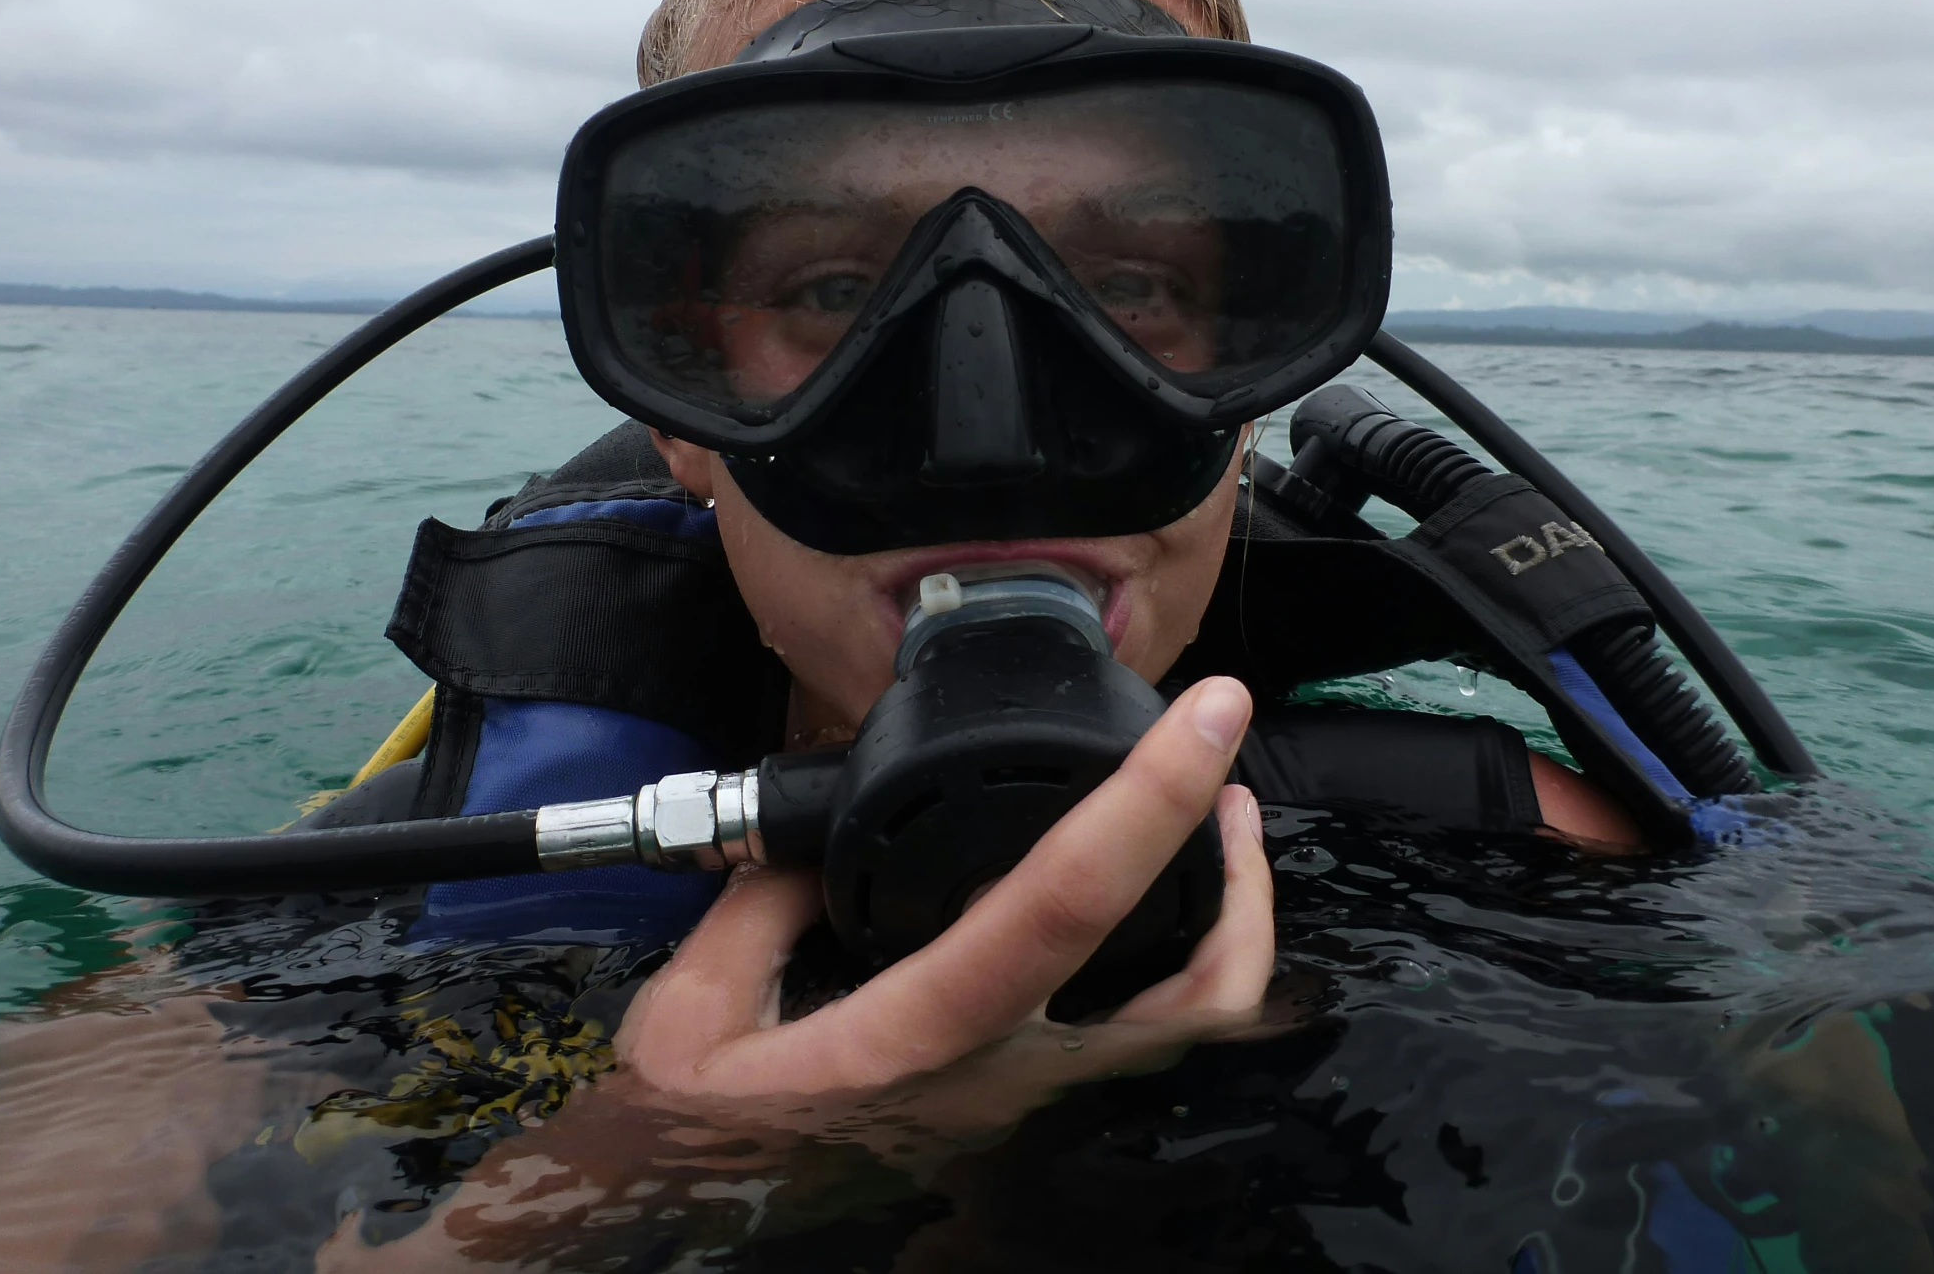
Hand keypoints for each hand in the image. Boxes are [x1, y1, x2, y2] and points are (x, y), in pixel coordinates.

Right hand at [317, 677, 1273, 1268]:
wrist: (692, 1250)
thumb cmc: (689, 1146)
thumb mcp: (690, 1016)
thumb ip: (766, 902)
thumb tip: (827, 834)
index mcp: (918, 1043)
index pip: (1065, 901)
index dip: (1151, 796)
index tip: (1205, 715)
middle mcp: (1008, 1092)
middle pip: (1197, 993)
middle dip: (1243, 874)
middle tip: (1228, 774)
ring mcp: (1038, 1126)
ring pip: (1196, 1034)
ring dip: (1231, 924)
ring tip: (1215, 831)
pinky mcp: (1037, 1139)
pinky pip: (1147, 1056)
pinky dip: (1182, 974)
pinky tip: (1155, 917)